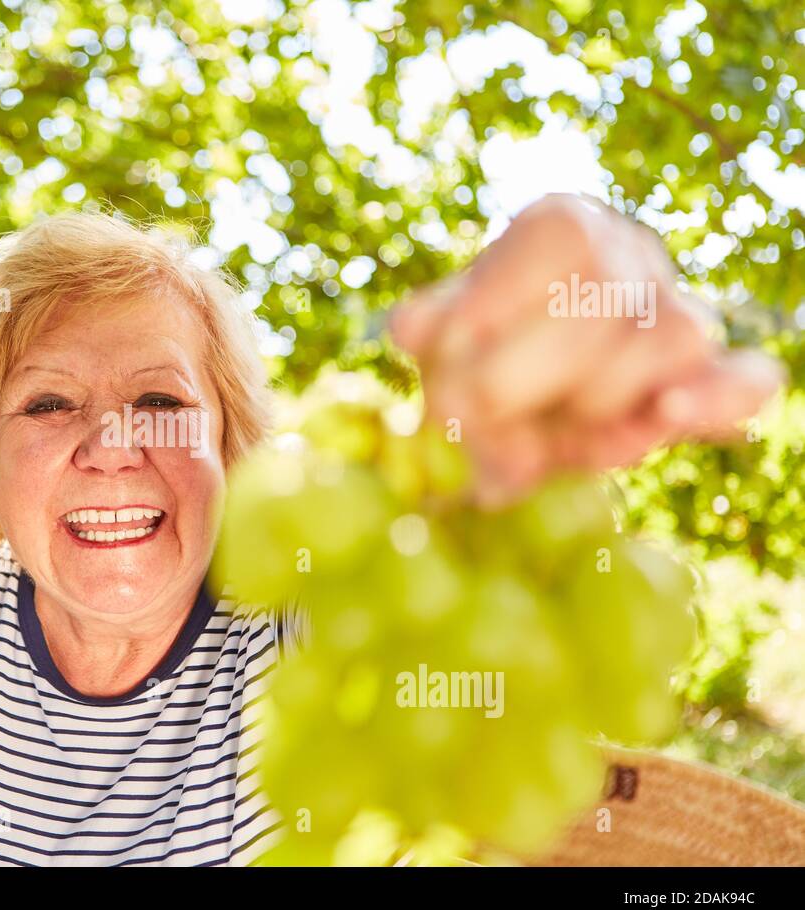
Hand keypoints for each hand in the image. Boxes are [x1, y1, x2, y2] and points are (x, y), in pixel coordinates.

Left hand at [390, 193, 784, 503]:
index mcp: (564, 227)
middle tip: (463, 415)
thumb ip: (428, 330)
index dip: (503, 301)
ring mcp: (680, 314)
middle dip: (525, 372)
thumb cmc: (473, 360)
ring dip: (593, 399)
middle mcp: (633, 255)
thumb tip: (413, 328)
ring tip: (537, 430)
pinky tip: (666, 413)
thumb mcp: (437, 340)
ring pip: (673, 335)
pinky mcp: (711, 380)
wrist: (512, 410)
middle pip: (610, 296)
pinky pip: (747, 380)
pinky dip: (715, 399)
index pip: (563, 241)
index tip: (446, 354)